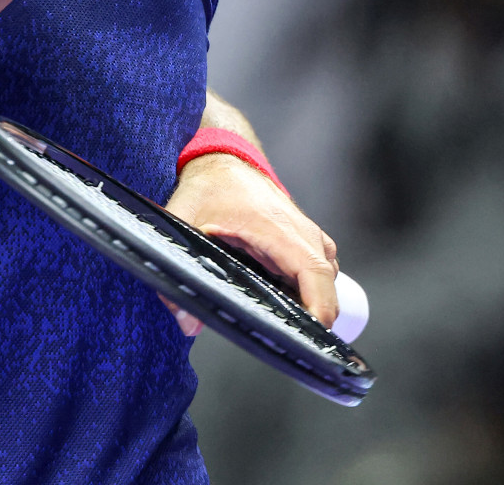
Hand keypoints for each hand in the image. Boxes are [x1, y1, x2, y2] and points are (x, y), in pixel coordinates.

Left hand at [163, 153, 338, 335]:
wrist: (223, 158)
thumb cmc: (207, 187)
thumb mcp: (181, 222)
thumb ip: (177, 267)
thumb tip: (187, 321)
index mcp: (276, 227)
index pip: (314, 273)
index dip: (320, 309)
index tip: (311, 337)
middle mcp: (300, 231)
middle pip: (326, 285)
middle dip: (316, 318)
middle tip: (291, 345)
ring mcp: (306, 233)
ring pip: (326, 279)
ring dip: (312, 303)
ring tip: (285, 328)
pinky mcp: (304, 238)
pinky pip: (319, 270)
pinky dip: (310, 289)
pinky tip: (285, 305)